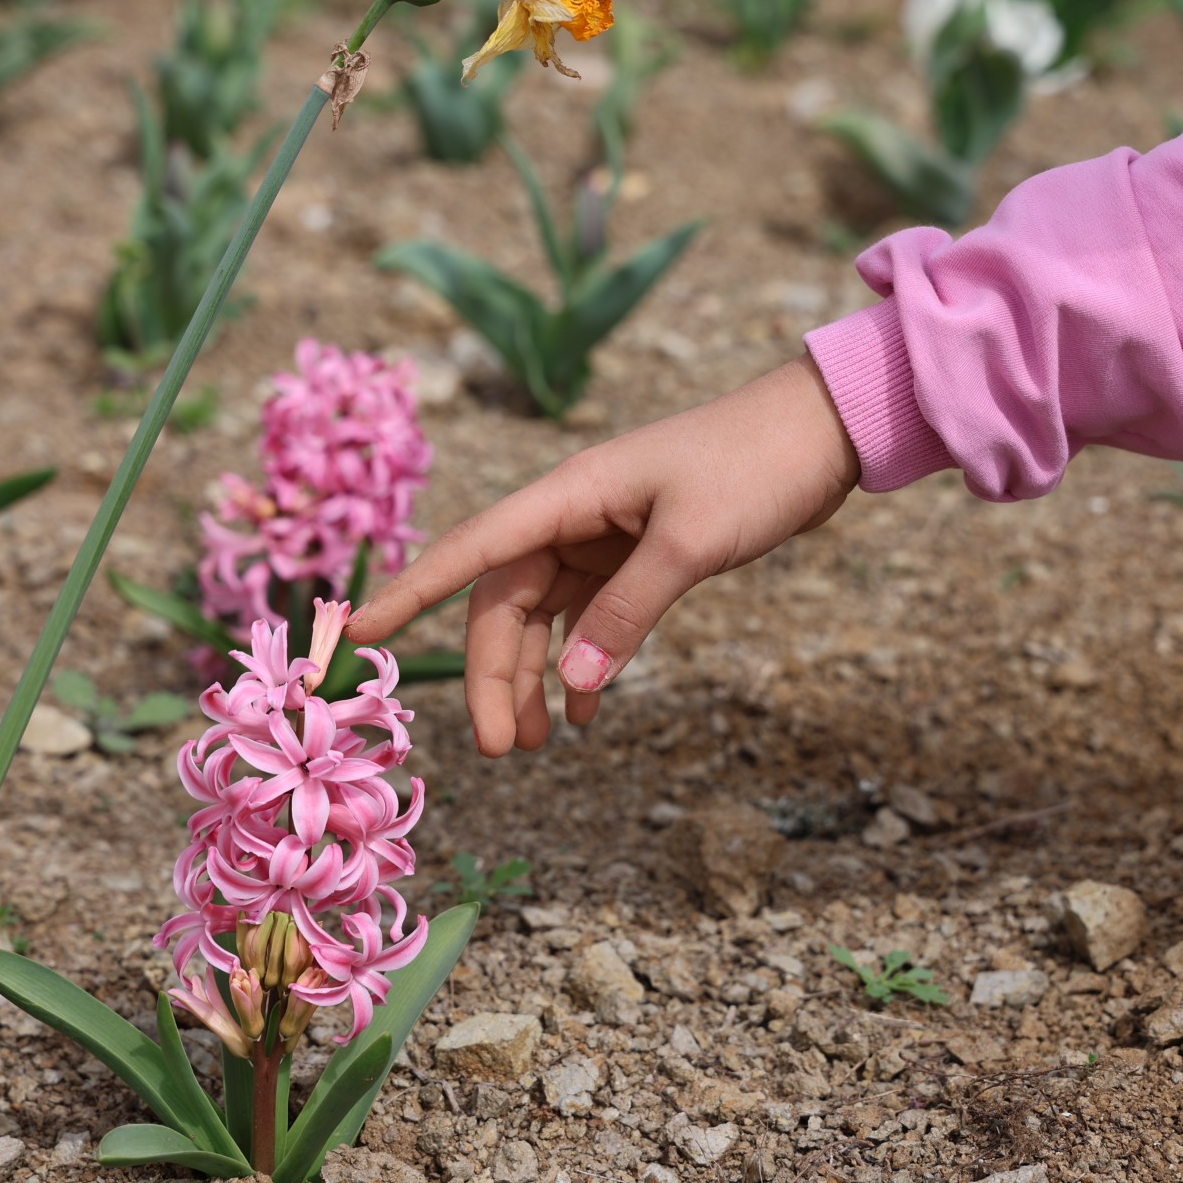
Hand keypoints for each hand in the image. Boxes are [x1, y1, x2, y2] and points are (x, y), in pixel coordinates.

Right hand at [346, 354, 861, 754]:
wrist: (821, 432)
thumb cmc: (755, 466)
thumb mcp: (692, 542)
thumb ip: (629, 612)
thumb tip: (572, 683)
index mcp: (568, 495)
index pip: (469, 551)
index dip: (411, 593)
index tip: (361, 636)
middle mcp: (573, 514)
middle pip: (504, 603)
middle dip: (494, 675)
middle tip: (500, 750)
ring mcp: (604, 535)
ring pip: (542, 616)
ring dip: (533, 677)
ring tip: (534, 745)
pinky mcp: (638, 552)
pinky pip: (589, 616)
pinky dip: (582, 662)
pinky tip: (584, 711)